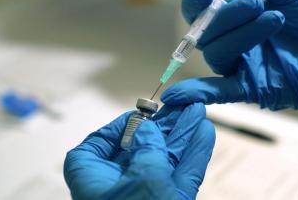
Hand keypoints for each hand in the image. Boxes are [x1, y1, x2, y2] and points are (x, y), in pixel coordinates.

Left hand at [64, 103, 214, 199]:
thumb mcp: (139, 178)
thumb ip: (145, 148)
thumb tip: (146, 130)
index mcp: (94, 180)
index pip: (96, 147)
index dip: (116, 128)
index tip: (137, 115)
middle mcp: (118, 188)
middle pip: (139, 148)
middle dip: (163, 127)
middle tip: (178, 108)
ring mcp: (146, 196)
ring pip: (164, 158)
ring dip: (182, 136)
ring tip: (196, 113)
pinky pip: (182, 174)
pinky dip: (193, 154)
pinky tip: (203, 134)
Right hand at [162, 0, 297, 110]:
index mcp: (239, 19)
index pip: (203, 12)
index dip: (197, 1)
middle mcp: (235, 42)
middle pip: (205, 32)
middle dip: (226, 16)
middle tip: (257, 4)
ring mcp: (241, 65)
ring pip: (216, 53)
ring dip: (240, 35)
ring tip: (274, 20)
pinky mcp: (251, 87)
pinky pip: (219, 92)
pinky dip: (198, 93)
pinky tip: (178, 96)